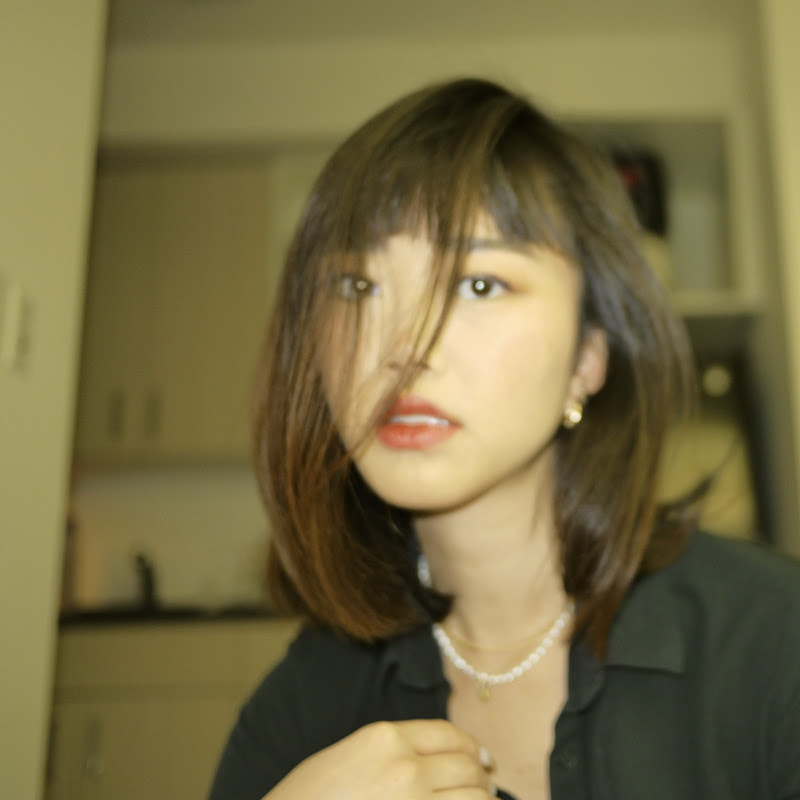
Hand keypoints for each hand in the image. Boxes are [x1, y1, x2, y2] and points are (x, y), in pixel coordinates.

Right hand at [265, 719, 493, 798]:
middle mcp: (405, 767)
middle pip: (466, 766)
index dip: (470, 748)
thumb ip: (391, 752)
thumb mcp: (347, 758)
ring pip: (475, 798)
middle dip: (479, 778)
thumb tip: (435, 761)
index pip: (448, 734)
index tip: (482, 761)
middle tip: (484, 789)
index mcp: (384, 738)